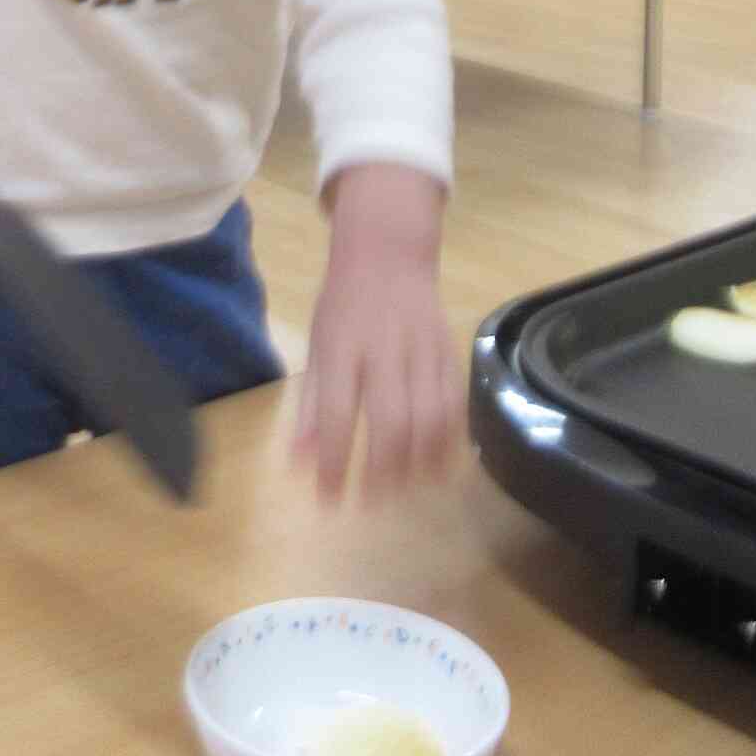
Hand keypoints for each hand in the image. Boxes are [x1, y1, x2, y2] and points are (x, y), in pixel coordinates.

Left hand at [293, 166, 455, 504]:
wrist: (388, 252)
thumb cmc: (344, 305)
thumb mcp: (316, 346)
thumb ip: (311, 406)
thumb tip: (300, 464)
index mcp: (341, 347)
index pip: (338, 411)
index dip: (335, 459)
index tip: (330, 498)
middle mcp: (384, 349)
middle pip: (391, 418)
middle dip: (383, 469)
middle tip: (371, 503)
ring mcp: (422, 349)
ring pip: (430, 415)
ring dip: (419, 462)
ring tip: (403, 492)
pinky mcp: (449, 352)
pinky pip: (455, 403)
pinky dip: (449, 440)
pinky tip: (438, 467)